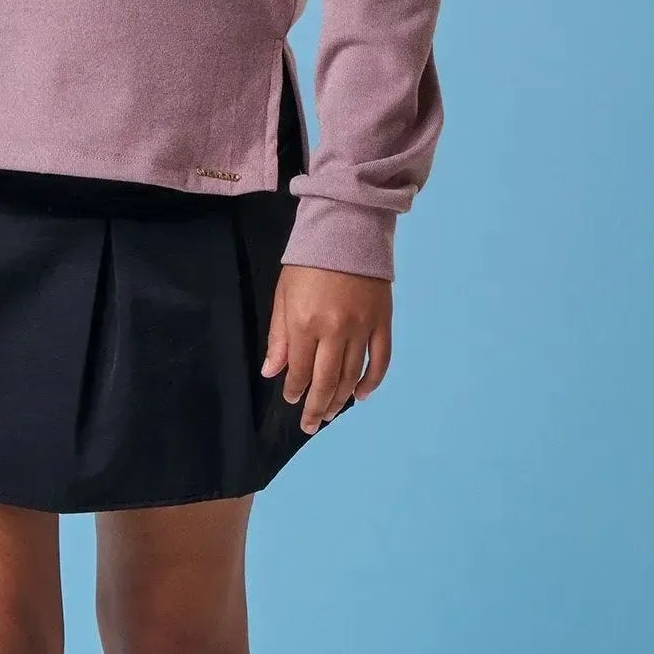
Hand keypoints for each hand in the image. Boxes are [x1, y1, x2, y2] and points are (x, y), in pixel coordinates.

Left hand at [261, 264, 390, 432]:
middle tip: (311, 424)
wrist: (347, 229)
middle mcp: (334, 331)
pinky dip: (372, 381)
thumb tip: (271, 372)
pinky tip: (362, 395)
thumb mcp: (283, 295)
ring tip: (331, 412)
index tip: (293, 400)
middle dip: (316, 407)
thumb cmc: (308, 262)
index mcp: (305, 324)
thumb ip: (279, 337)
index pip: (299, 370)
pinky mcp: (382, 322)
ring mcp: (361, 328)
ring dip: (340, 398)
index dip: (295, 390)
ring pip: (351, 375)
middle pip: (325, 381)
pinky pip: (380, 360)